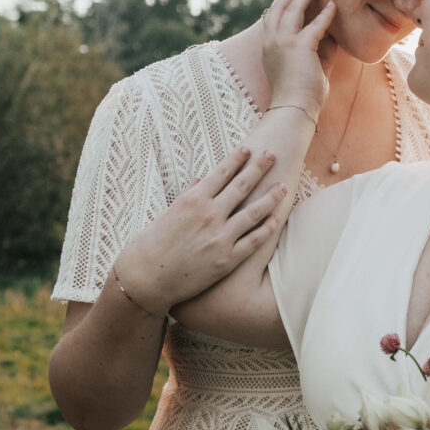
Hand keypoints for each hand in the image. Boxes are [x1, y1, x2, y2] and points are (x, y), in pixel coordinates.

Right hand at [113, 146, 287, 316]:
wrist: (146, 280)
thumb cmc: (150, 246)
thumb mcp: (166, 214)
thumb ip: (187, 196)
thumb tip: (199, 180)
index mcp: (192, 200)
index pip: (221, 173)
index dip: (237, 159)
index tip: (249, 149)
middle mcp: (210, 215)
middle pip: (242, 186)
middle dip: (259, 167)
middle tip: (272, 154)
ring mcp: (221, 237)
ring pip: (254, 212)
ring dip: (271, 197)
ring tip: (283, 186)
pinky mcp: (227, 259)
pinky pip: (253, 241)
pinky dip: (267, 228)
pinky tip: (277, 219)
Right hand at [262, 0, 337, 120]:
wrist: (295, 108)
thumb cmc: (302, 94)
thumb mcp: (309, 67)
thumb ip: (319, 50)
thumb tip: (333, 36)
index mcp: (269, 47)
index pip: (273, 18)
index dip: (281, 3)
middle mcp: (271, 41)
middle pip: (279, 8)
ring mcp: (283, 42)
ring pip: (292, 9)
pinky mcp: (299, 46)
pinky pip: (315, 25)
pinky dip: (326, 15)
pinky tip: (333, 6)